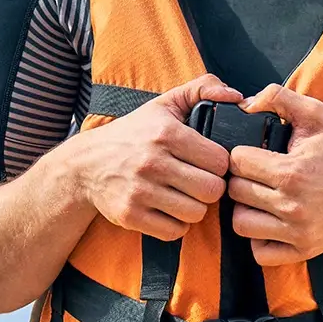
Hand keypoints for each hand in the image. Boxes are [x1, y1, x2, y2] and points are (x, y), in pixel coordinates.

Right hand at [72, 74, 242, 239]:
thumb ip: (201, 89)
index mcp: (166, 133)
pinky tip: (169, 211)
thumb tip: (237, 96)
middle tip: (199, 183)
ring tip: (184, 196)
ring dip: (194, 208)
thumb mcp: (163, 104)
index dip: (219, 165)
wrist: (85, 165)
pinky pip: (174, 231)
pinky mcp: (130, 215)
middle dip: (210, 189)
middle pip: (212, 191)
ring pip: (195, 213)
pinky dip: (176, 225)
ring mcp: (140, 191)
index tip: (208, 164)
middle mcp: (152, 162)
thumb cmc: (133, 135)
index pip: (220, 161)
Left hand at [229, 84, 322, 265]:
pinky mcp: (303, 249)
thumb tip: (246, 104)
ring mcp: (296, 231)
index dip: (241, 154)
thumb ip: (280, 98)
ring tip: (258, 199)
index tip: (252, 154)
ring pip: (241, 224)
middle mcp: (291, 205)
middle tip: (256, 175)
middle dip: (242, 179)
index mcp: (291, 172)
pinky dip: (258, 240)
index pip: (237, 162)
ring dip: (244, 210)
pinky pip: (260, 253)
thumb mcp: (319, 115)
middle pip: (235, 193)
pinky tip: (268, 224)